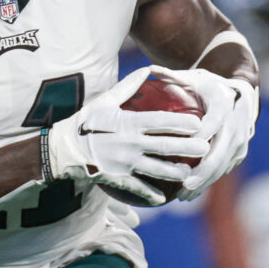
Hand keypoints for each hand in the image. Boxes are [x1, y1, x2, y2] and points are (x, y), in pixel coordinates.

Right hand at [47, 66, 209, 205]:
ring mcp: (123, 162)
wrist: (63, 149)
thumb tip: (147, 69)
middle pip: (164, 146)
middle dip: (187, 147)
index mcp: (127, 122)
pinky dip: (149, 194)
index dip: (180, 122)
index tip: (199, 123)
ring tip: (189, 173)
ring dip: (175, 172)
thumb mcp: (104, 102)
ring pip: (156, 169)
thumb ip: (128, 87)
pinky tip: (162, 198)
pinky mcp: (116, 177)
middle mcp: (128, 142)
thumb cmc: (85, 122)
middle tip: (205, 148)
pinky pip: (137, 187)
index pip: (159, 121)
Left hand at [149, 66, 258, 199]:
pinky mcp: (240, 150)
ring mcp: (241, 138)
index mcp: (224, 103)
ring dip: (206, 182)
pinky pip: (225, 168)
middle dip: (204, 170)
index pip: (213, 122)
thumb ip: (172, 76)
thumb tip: (150, 69)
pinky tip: (191, 193)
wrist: (240, 91)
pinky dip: (209, 181)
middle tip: (184, 184)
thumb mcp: (193, 77)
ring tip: (183, 196)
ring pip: (224, 164)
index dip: (200, 137)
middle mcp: (237, 123)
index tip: (183, 149)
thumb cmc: (207, 84)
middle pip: (221, 150)